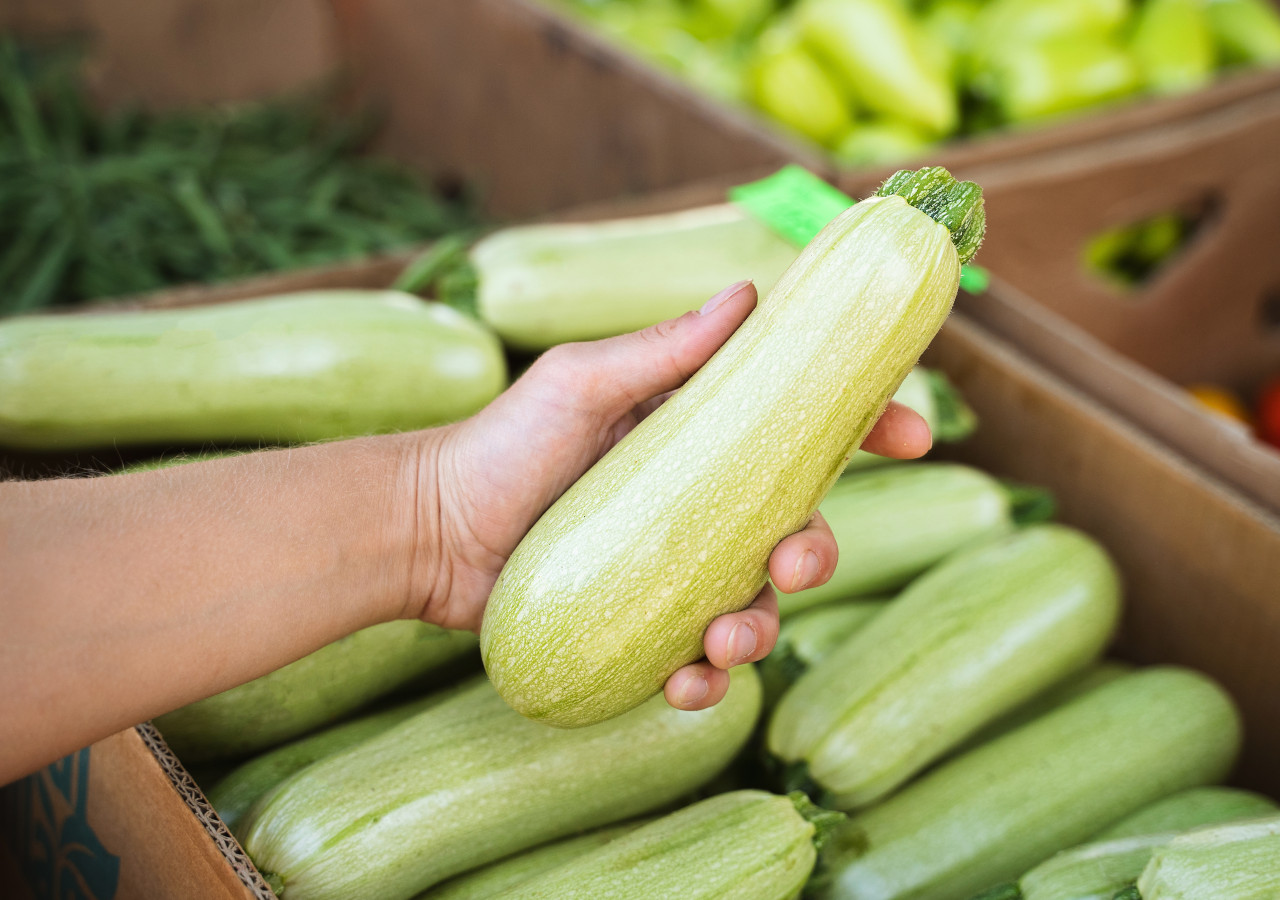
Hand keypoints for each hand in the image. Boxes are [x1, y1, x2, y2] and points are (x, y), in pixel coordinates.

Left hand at [410, 280, 931, 709]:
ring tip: (723, 643)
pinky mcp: (643, 627)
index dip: (868, 430)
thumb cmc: (501, 444)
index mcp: (699, 437)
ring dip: (760, 630)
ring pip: (757, 605)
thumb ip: (663, 350)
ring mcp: (674, 570)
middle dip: (818, 550)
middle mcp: (700, 504)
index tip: (914, 435)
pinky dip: (703, 682)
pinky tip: (683, 686)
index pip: (801, 430)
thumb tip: (749, 292)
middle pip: (797, 528)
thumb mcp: (581, 383)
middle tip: (792, 560)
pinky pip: (698, 662)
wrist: (430, 530)